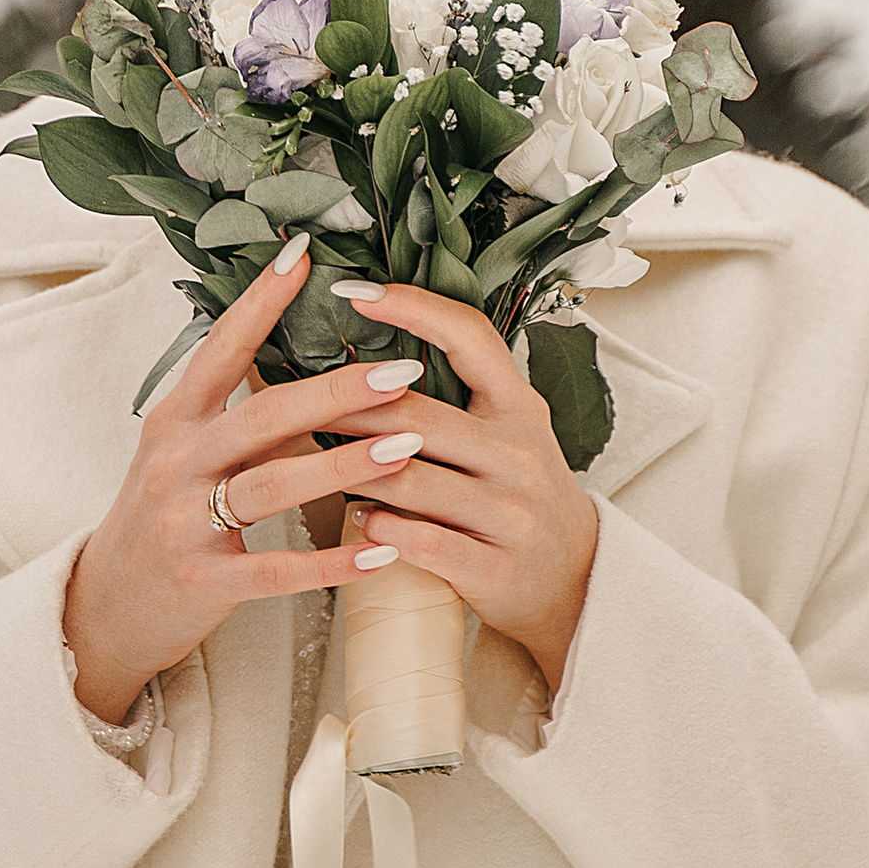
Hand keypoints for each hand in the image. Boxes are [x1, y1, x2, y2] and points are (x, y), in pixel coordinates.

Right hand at [62, 237, 431, 724]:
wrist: (106, 604)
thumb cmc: (163, 518)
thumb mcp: (183, 453)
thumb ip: (238, 414)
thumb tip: (316, 366)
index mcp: (175, 421)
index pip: (220, 349)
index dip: (260, 303)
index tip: (302, 255)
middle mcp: (175, 462)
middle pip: (261, 416)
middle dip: (335, 391)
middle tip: (401, 372)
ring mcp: (185, 523)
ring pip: (270, 486)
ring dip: (343, 466)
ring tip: (406, 450)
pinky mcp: (203, 581)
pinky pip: (276, 571)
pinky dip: (331, 563)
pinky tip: (380, 552)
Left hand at [321, 280, 600, 697]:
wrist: (575, 576)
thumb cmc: (518, 494)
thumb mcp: (507, 431)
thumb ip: (457, 396)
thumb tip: (364, 359)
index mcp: (518, 406)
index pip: (470, 337)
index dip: (412, 308)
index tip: (356, 290)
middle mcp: (519, 453)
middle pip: (417, 414)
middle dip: (347, 405)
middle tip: (293, 399)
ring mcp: (510, 512)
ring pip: (409, 480)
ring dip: (351, 471)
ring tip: (312, 463)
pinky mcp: (495, 567)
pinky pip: (421, 542)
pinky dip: (379, 528)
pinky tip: (357, 518)